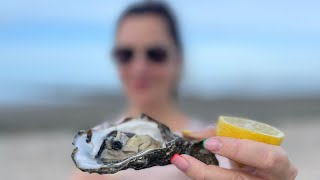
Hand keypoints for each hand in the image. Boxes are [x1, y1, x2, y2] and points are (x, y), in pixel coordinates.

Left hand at [171, 128, 297, 179]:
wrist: (265, 172)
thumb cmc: (256, 152)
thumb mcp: (245, 140)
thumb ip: (219, 134)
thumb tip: (187, 134)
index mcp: (279, 162)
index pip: (262, 157)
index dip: (236, 149)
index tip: (209, 143)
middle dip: (207, 172)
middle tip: (184, 160)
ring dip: (201, 176)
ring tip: (181, 163)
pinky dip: (205, 178)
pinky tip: (191, 170)